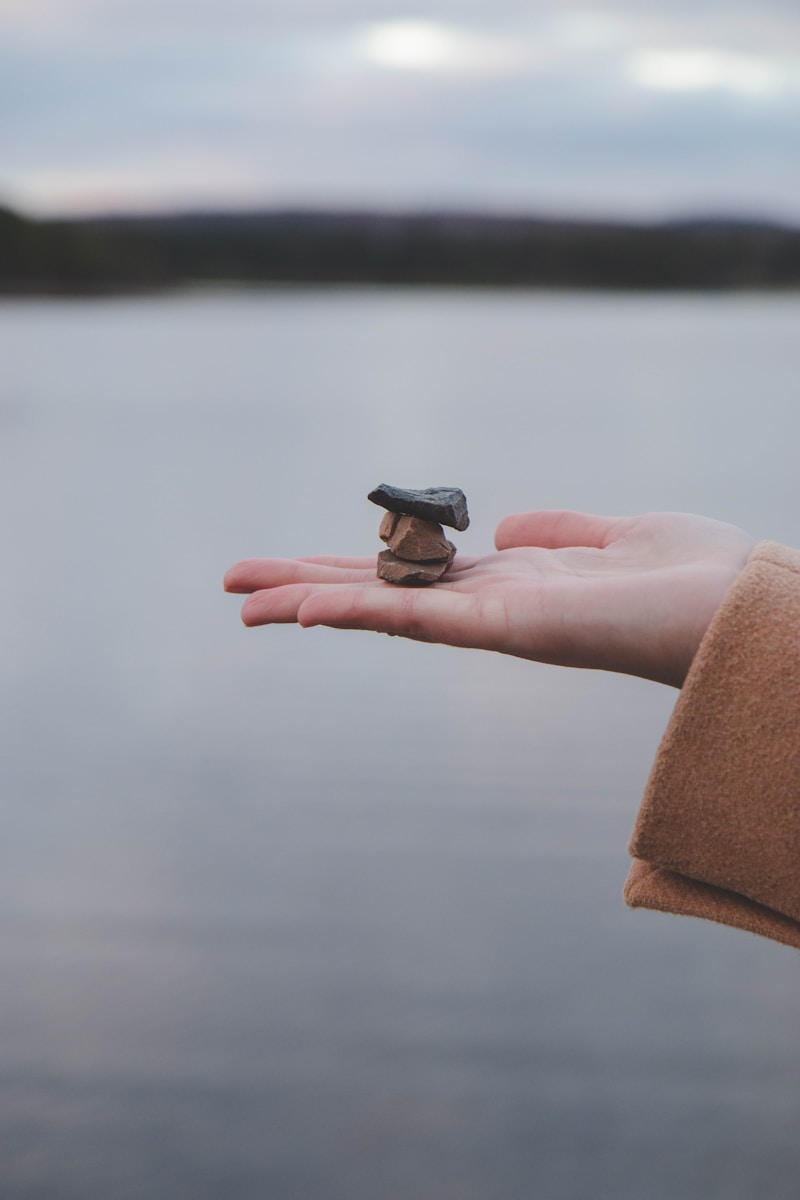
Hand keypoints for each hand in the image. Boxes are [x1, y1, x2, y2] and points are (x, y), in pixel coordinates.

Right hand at [224, 511, 754, 687]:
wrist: (737, 609)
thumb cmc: (693, 576)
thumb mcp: (615, 535)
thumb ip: (560, 530)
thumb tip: (507, 528)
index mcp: (509, 586)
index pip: (411, 577)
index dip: (349, 570)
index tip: (295, 567)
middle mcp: (489, 609)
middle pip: (378, 594)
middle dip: (305, 588)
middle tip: (235, 585)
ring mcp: (492, 624)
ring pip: (381, 611)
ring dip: (308, 603)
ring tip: (244, 599)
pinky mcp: (507, 629)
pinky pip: (419, 618)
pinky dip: (360, 611)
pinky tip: (306, 608)